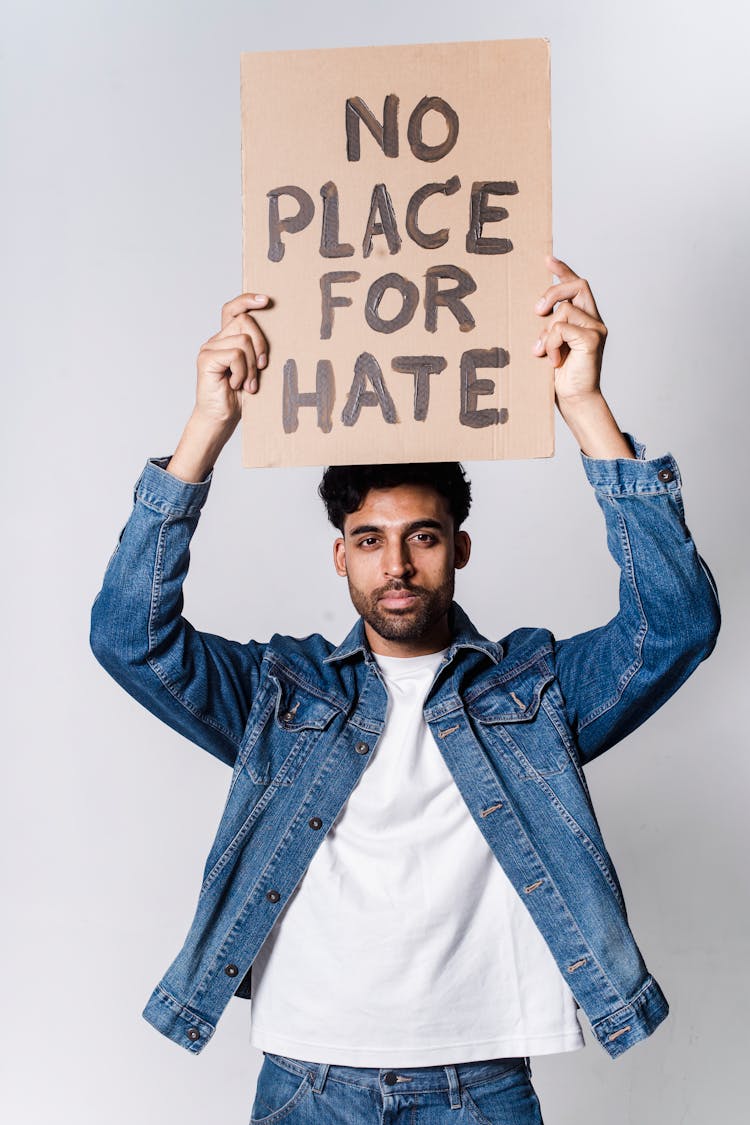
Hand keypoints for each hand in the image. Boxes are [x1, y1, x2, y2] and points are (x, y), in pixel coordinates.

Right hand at [194, 292, 270, 430]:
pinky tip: (236, 385)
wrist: (221, 419)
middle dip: (261, 344)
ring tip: (248, 384)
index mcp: (226, 340)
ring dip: (251, 366)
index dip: (247, 301)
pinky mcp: (206, 359)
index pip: (233, 310)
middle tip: (261, 369)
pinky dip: (242, 372)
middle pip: (245, 322)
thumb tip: (278, 331)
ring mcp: (208, 348)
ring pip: (243, 340)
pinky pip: (235, 354)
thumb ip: (257, 350)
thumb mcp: (255, 369)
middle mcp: (215, 340)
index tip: (266, 301)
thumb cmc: (240, 398)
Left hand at [532, 257, 606, 404]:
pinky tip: (554, 360)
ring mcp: (596, 329)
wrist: (574, 400)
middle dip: (553, 292)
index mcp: (585, 319)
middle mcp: (594, 320)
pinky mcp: (593, 339)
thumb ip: (549, 326)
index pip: (577, 286)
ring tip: (543, 353)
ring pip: (564, 311)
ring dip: (547, 332)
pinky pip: (563, 328)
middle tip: (537, 311)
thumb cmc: (560, 376)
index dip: (563, 271)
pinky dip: (552, 343)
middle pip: (578, 285)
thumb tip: (536, 311)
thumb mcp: (550, 345)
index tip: (547, 260)